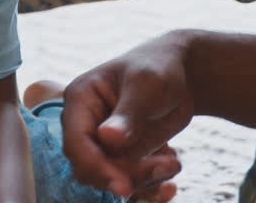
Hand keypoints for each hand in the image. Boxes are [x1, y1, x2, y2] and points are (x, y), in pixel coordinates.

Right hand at [61, 32, 193, 196]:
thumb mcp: (146, 84)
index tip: (124, 186)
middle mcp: (85, 124)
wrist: (178, 74)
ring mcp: (102, 143)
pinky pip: (129, 180)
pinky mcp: (121, 156)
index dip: (96, 167)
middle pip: (90, 167)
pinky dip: (151, 183)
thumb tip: (107, 137)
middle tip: (164, 168)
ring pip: (111, 178)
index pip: (76, 143)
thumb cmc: (157, 68)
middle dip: (126, 175)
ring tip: (174, 163)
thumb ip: (128, 112)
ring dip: (144, 180)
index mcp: (80, 99)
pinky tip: (172, 166)